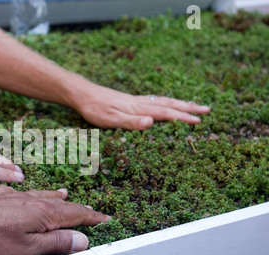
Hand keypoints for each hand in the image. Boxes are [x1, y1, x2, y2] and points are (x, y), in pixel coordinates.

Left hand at [0, 186, 110, 254]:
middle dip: (78, 209)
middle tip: (91, 212)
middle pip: (61, 205)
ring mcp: (13, 196)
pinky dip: (35, 194)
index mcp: (41, 213)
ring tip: (66, 195)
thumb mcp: (25, 248)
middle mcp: (30, 200)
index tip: (106, 219)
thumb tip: (81, 239)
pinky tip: (28, 193)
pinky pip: (24, 193)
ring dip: (57, 198)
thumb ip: (55, 243)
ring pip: (42, 196)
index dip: (92, 218)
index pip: (74, 215)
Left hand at [73, 84, 210, 129]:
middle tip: (207, 109)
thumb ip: (131, 122)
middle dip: (188, 107)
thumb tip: (152, 122)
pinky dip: (167, 102)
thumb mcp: (111, 119)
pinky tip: (167, 104)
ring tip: (194, 105)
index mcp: (138, 109)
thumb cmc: (96, 109)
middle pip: (169, 104)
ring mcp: (136, 101)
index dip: (182, 117)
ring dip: (180, 103)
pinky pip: (155, 101)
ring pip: (163, 101)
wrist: (84, 95)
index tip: (199, 121)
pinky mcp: (131, 101)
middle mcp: (140, 103)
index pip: (165, 113)